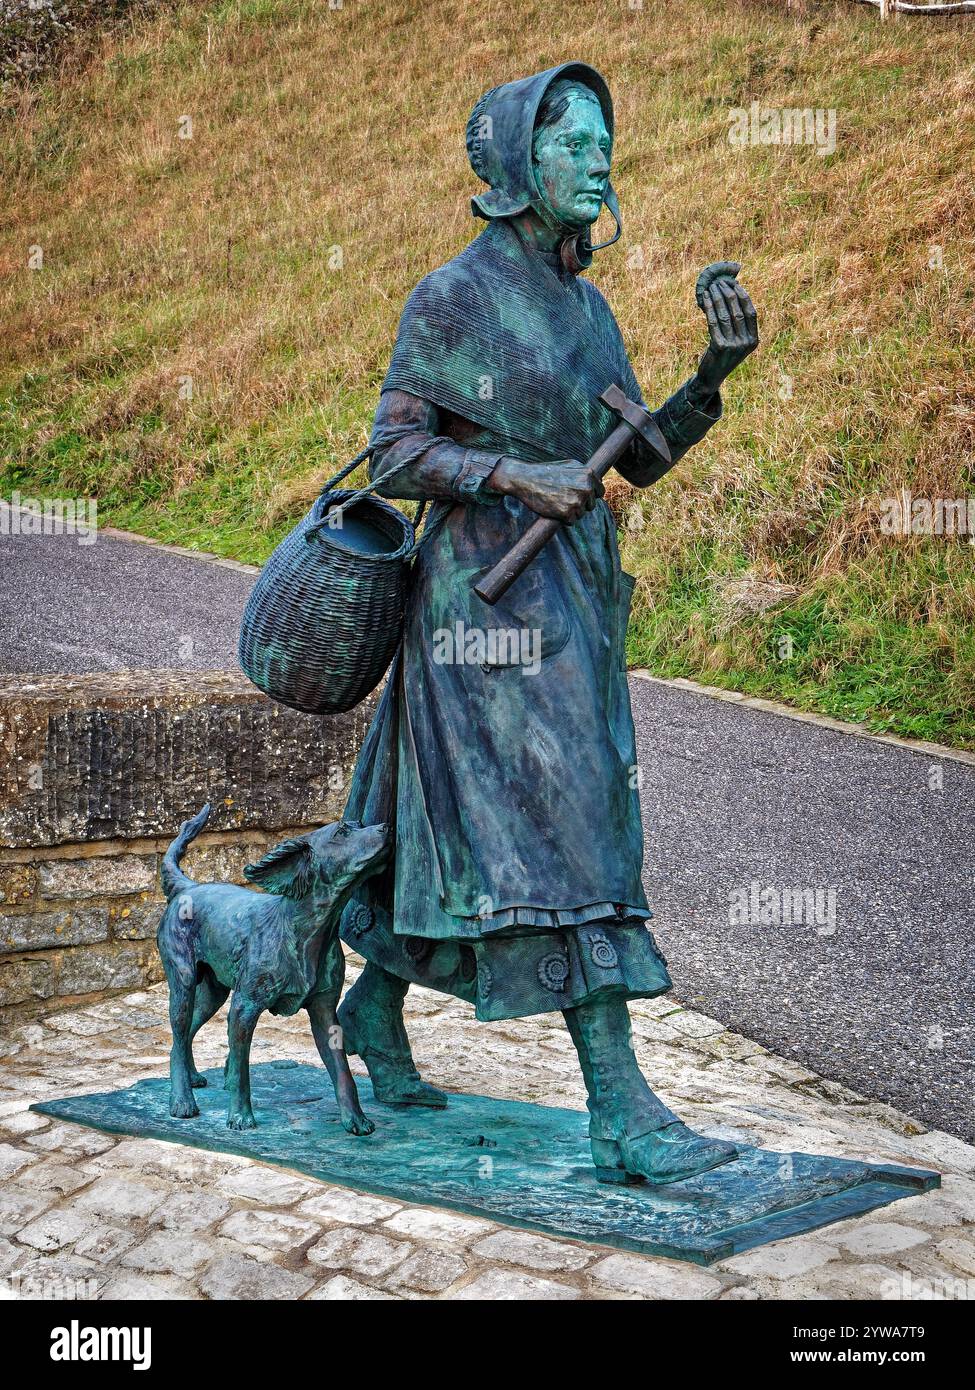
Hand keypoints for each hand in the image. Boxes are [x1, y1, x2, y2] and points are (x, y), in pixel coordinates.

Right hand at [488, 458, 603, 523]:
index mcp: (589, 474)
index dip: (589, 495)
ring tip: (557, 501)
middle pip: (591, 505)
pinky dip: (563, 519)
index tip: (579, 495)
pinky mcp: (567, 513)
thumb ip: (586, 473)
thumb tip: (598, 482)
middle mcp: (586, 488)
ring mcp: (577, 501)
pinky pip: (571, 522)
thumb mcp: (570, 465)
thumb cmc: (547, 471)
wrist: (526, 479)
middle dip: (580, 504)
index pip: (600, 492)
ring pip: (581, 514)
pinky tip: (554, 508)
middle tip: (564, 498)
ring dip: (571, 512)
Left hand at [692, 261, 758, 399]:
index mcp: (754, 340)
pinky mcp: (719, 347)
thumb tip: (732, 293)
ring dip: (716, 298)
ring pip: (725, 315)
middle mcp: (746, 343)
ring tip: (710, 288)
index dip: (743, 296)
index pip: (751, 312)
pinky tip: (704, 299)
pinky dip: (708, 308)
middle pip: (737, 311)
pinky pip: (713, 323)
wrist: (712, 376)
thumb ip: (738, 323)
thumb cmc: (723, 354)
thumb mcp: (736, 340)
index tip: (734, 284)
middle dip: (728, 294)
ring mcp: (733, 346)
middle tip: (719, 282)